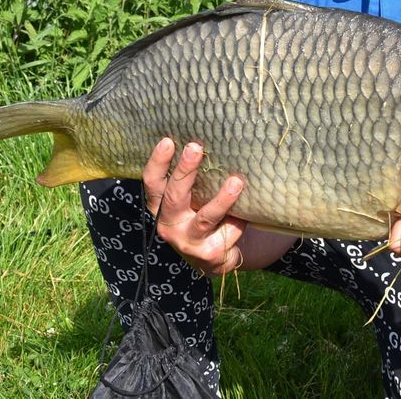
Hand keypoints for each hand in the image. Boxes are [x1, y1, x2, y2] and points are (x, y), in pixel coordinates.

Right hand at [143, 137, 246, 275]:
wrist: (212, 258)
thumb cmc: (199, 216)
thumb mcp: (190, 199)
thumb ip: (193, 181)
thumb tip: (213, 141)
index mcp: (161, 207)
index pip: (153, 183)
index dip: (158, 163)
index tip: (168, 141)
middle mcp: (170, 224)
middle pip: (175, 196)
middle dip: (185, 171)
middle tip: (195, 148)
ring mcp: (189, 241)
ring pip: (205, 218)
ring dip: (221, 200)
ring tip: (235, 182)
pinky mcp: (210, 253)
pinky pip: (229, 230)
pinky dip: (240, 219)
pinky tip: (248, 213)